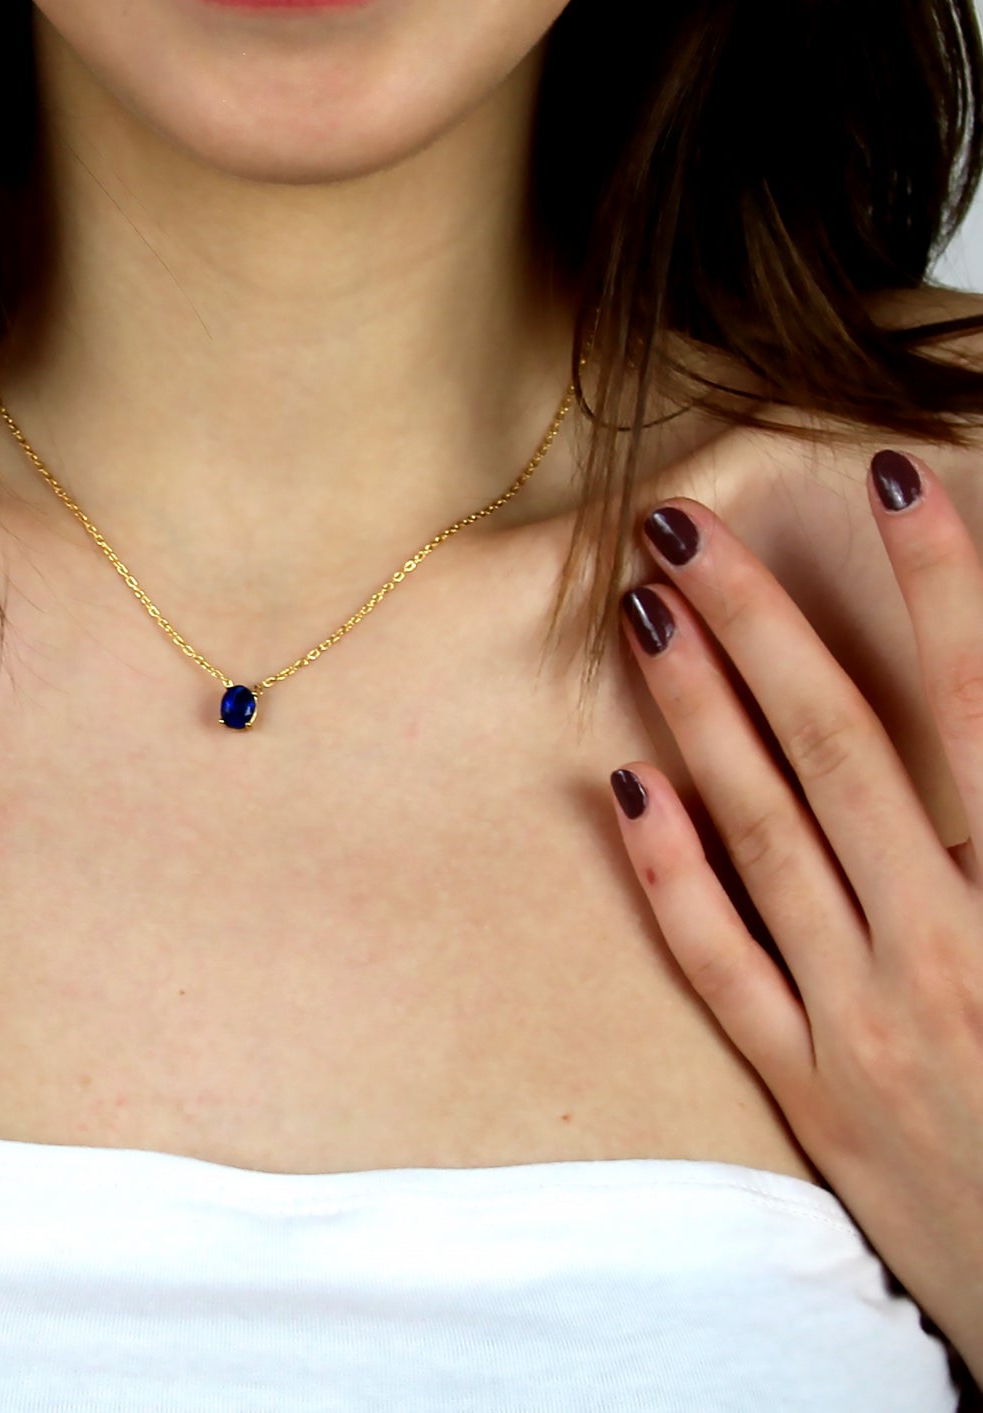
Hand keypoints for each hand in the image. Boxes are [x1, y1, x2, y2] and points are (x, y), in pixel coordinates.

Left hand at [608, 448, 982, 1376]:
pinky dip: (674, 873)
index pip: (980, 711)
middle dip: (763, 623)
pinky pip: (724, 964)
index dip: (942, 590)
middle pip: (840, 747)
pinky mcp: (811, 1090)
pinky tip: (625, 785)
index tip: (892, 481)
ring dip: (701, 713)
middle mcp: (949, 947)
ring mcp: (866, 1022)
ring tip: (647, 611)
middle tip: (686, 526)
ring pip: (766, 833)